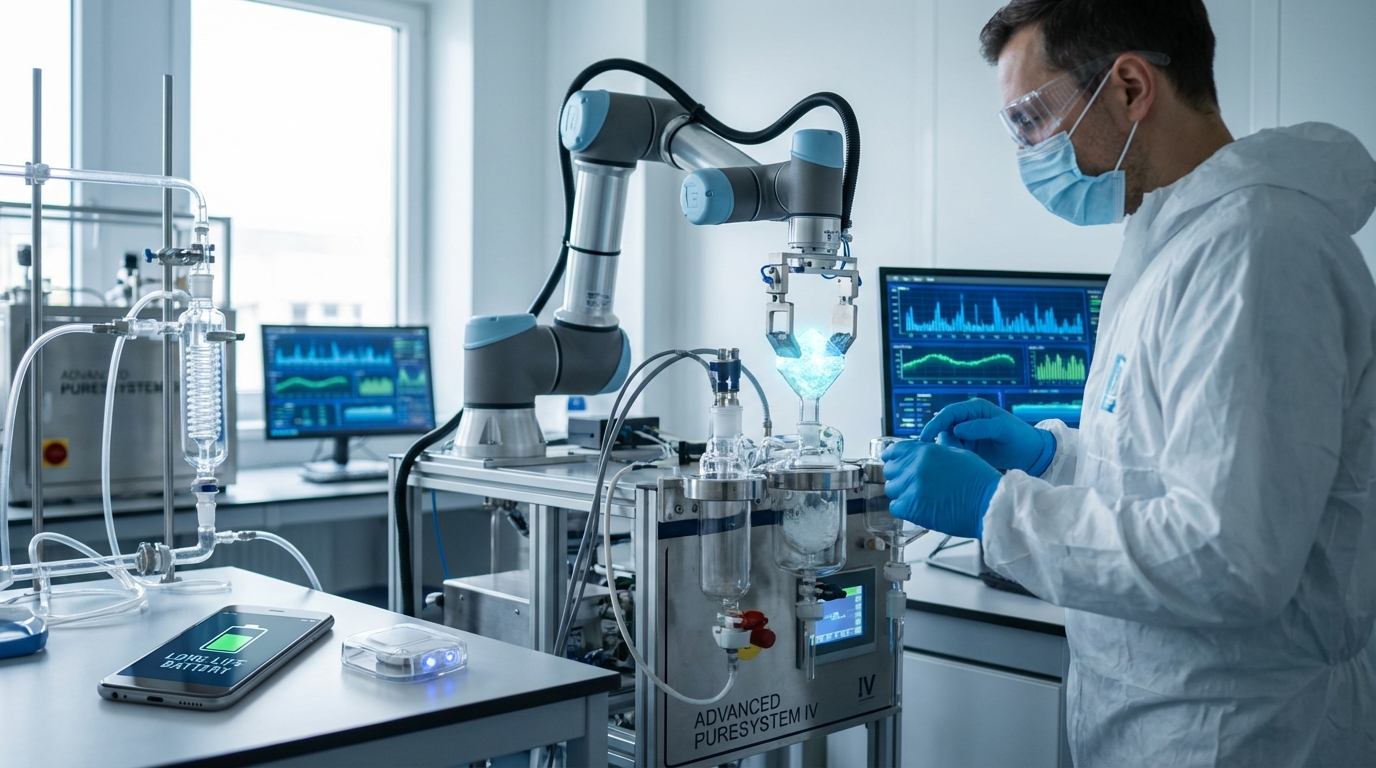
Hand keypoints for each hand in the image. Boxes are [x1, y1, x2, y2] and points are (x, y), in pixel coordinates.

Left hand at [882, 440, 1000, 538]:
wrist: (988, 504)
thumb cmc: (979, 481)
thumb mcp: (956, 454)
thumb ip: (933, 452)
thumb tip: (919, 453)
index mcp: (925, 451)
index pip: (894, 451)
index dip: (894, 457)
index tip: (896, 462)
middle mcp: (915, 467)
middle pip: (890, 470)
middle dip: (899, 475)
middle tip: (911, 482)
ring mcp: (911, 488)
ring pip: (891, 489)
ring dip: (902, 492)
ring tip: (918, 496)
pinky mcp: (911, 508)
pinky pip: (895, 507)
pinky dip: (903, 508)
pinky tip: (916, 508)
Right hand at [918, 399, 1055, 475]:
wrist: (1032, 455)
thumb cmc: (1021, 438)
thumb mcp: (1002, 430)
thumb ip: (980, 428)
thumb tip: (957, 429)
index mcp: (975, 409)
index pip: (949, 413)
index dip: (935, 424)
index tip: (925, 438)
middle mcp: (967, 420)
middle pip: (943, 427)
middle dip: (941, 440)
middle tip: (946, 454)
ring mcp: (967, 434)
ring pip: (946, 441)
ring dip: (947, 450)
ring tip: (958, 461)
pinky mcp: (968, 448)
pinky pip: (953, 451)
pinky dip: (952, 458)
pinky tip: (957, 466)